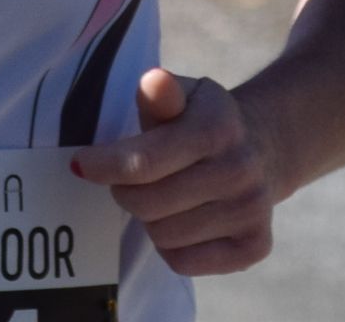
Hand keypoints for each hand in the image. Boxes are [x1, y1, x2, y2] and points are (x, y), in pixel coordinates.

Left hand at [75, 68, 276, 274]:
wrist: (263, 149)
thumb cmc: (204, 121)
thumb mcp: (185, 96)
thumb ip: (160, 96)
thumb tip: (153, 82)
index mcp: (218, 127)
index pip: (144, 162)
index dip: (104, 166)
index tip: (81, 164)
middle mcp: (240, 170)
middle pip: (147, 204)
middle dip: (125, 192)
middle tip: (131, 181)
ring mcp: (252, 211)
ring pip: (163, 236)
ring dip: (150, 220)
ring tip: (163, 198)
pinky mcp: (256, 247)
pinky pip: (184, 263)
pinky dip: (172, 247)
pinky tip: (183, 220)